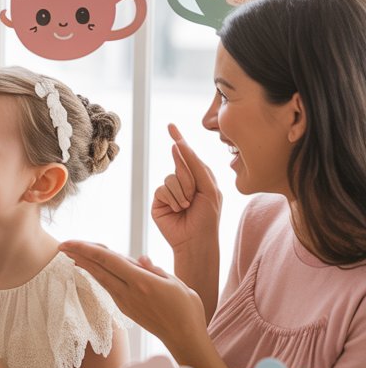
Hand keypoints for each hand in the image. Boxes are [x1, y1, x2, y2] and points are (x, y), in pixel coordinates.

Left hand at [59, 242, 206, 355]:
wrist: (185, 339)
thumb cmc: (187, 309)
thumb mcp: (176, 283)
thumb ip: (155, 269)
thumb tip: (139, 259)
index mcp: (141, 281)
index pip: (108, 260)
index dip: (86, 249)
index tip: (68, 242)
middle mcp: (129, 292)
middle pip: (98, 269)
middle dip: (78, 255)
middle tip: (62, 245)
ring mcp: (126, 302)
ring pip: (101, 279)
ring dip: (86, 266)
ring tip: (72, 255)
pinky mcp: (127, 309)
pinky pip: (109, 287)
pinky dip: (98, 275)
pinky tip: (93, 271)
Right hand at [151, 124, 221, 252]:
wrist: (196, 241)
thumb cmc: (208, 217)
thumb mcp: (208, 188)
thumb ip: (195, 166)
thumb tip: (179, 146)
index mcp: (199, 176)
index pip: (188, 155)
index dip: (179, 139)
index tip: (171, 126)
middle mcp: (183, 181)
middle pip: (180, 165)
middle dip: (188, 180)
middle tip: (194, 199)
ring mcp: (170, 190)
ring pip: (170, 178)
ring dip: (181, 193)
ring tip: (187, 207)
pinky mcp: (159, 200)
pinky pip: (162, 189)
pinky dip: (172, 199)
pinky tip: (177, 210)